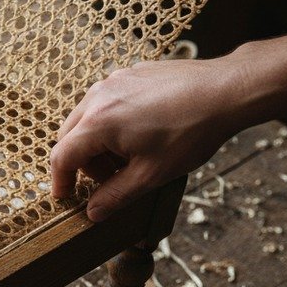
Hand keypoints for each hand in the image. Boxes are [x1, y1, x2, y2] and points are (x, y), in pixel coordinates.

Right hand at [50, 57, 248, 221]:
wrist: (226, 90)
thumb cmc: (192, 131)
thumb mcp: (152, 174)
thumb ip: (116, 195)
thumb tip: (93, 212)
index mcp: (98, 123)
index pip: (62, 157)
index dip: (60, 181)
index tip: (65, 197)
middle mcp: (98, 97)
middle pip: (70, 137)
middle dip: (82, 163)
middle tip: (109, 180)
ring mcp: (113, 81)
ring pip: (86, 118)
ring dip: (96, 143)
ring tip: (128, 157)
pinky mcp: (129, 74)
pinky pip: (106, 102)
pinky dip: (111, 122)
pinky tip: (140, 133)